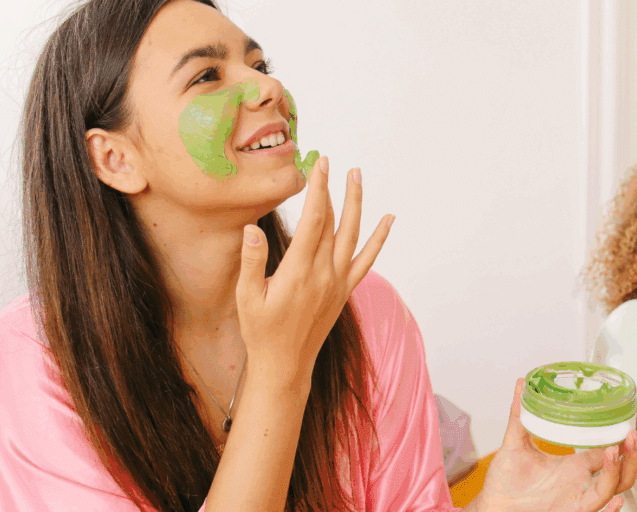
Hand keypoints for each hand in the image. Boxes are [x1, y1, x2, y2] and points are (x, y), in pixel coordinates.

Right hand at [235, 156, 392, 379]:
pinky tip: (389, 219)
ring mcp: (338, 282)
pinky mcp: (345, 290)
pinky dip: (379, 238)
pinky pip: (367, 259)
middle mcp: (324, 274)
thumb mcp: (247, 298)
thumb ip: (252, 262)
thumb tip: (252, 229)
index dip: (318, 190)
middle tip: (331, 161)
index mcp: (299, 272)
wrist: (286, 364)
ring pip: (353, 235)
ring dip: (357, 204)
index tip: (318, 165)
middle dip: (333, 189)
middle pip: (334, 222)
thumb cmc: (261, 331)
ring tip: (357, 176)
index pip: (313, 220)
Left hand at [473, 379, 636, 511]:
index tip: (634, 413)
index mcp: (577, 465)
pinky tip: (616, 500)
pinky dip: (609, 510)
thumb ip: (520, 414)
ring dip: (621, 468)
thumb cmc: (506, 482)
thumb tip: (521, 384)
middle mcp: (582, 481)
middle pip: (622, 469)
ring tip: (618, 448)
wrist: (494, 505)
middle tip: (635, 428)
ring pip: (614, 487)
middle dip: (633, 450)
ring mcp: (579, 498)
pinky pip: (595, 510)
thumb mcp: (515, 442)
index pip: (611, 447)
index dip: (625, 432)